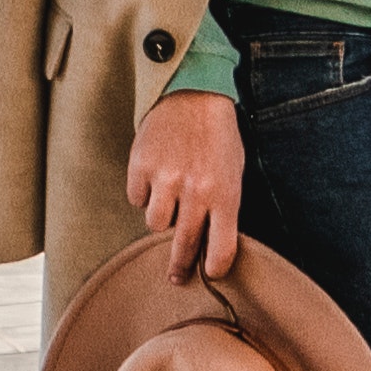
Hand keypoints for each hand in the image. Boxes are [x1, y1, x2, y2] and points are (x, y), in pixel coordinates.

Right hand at [128, 87, 245, 274]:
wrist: (192, 94)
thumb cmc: (218, 137)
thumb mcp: (233, 171)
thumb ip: (224, 207)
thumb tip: (212, 244)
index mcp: (224, 194)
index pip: (221, 250)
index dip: (215, 269)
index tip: (210, 274)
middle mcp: (195, 190)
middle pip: (184, 247)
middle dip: (181, 266)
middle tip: (176, 276)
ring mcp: (166, 178)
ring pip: (155, 225)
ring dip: (161, 219)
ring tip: (168, 202)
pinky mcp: (141, 166)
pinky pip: (137, 200)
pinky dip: (143, 195)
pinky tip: (154, 178)